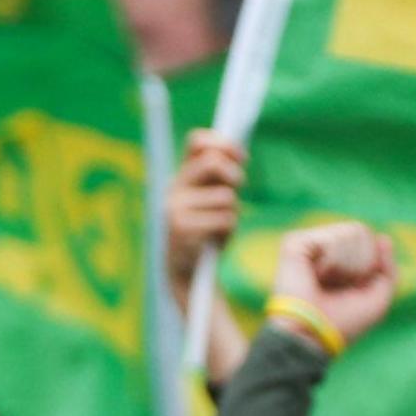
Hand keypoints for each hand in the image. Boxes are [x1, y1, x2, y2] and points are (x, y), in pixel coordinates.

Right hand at [166, 130, 246, 282]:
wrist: (186, 273)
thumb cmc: (205, 232)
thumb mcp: (211, 200)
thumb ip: (219, 177)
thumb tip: (238, 154)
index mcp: (180, 177)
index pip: (196, 142)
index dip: (223, 143)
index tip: (241, 157)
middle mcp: (173, 189)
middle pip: (213, 162)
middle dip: (235, 175)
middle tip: (239, 189)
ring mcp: (175, 209)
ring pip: (225, 196)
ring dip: (233, 213)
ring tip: (220, 227)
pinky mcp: (182, 230)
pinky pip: (225, 219)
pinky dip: (228, 231)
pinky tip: (216, 241)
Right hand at [268, 221, 397, 350]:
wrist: (313, 334)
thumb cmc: (343, 323)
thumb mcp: (378, 300)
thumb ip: (388, 270)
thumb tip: (382, 237)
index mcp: (337, 261)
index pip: (367, 240)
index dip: (369, 266)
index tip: (351, 289)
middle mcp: (320, 250)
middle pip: (361, 232)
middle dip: (359, 264)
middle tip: (337, 287)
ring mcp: (306, 245)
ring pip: (351, 232)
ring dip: (347, 265)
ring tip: (324, 283)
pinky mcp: (294, 243)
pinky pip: (333, 238)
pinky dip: (333, 261)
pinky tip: (316, 276)